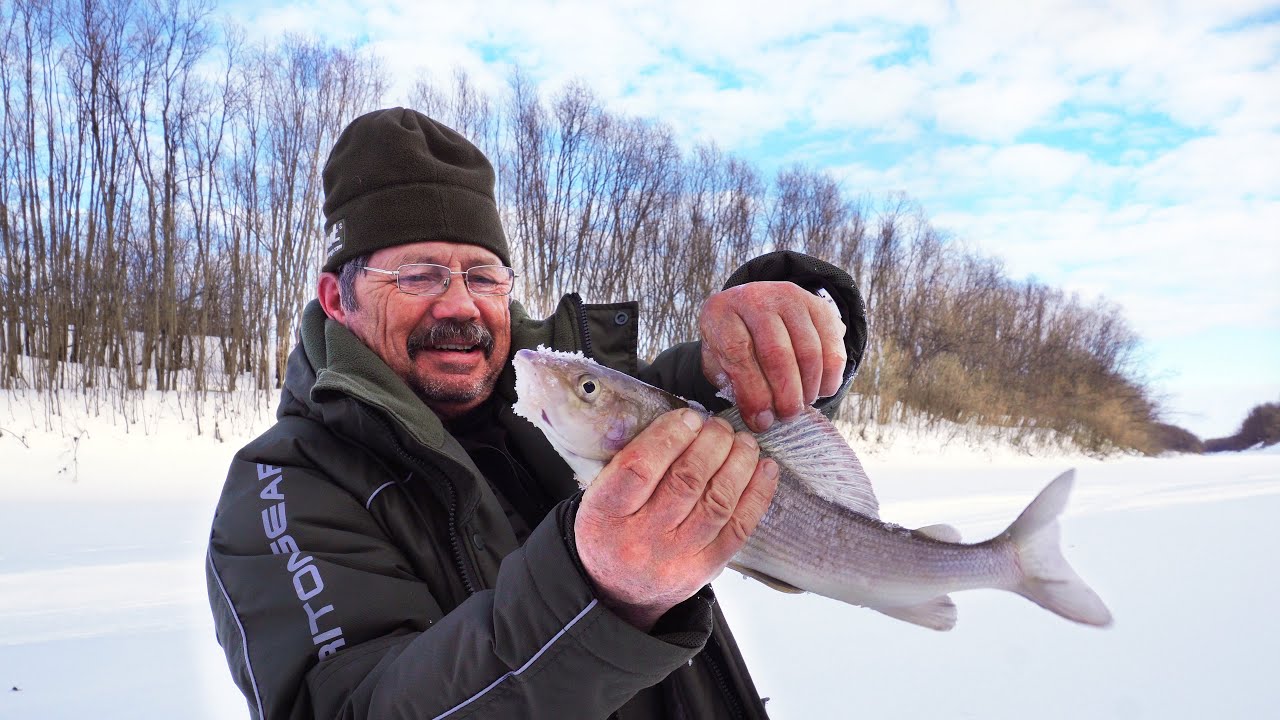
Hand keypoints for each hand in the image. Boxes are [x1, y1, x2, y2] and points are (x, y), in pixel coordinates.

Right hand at [574, 409, 778, 630]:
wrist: (616, 594)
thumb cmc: (610, 530)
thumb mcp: (598, 497)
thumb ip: (631, 463)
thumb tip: (684, 422)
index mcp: (605, 515)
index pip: (640, 467)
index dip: (670, 436)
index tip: (690, 417)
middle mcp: (640, 540)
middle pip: (686, 482)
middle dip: (712, 444)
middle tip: (721, 426)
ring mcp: (675, 559)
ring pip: (717, 502)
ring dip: (739, 464)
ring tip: (744, 442)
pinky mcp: (704, 570)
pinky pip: (739, 528)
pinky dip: (757, 494)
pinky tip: (765, 469)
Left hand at [700, 281, 846, 431]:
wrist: (754, 310)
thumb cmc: (734, 345)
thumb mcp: (720, 362)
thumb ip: (736, 388)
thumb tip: (763, 420)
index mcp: (722, 312)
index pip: (738, 353)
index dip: (752, 392)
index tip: (761, 421)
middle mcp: (755, 298)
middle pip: (776, 352)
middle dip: (785, 394)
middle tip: (787, 417)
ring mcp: (789, 297)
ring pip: (808, 350)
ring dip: (809, 387)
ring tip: (801, 406)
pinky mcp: (818, 305)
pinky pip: (832, 345)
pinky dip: (831, 374)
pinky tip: (822, 391)